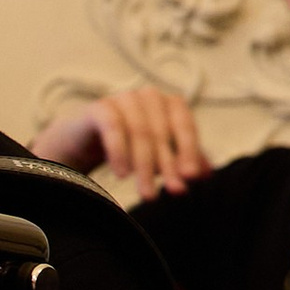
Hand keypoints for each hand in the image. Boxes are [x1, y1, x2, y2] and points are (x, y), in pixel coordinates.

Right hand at [27, 86, 211, 197]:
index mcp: (169, 104)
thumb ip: (183, 161)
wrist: (83, 142)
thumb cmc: (129, 146)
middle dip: (168, 165)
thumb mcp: (159, 156)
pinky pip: (113, 127)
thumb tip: (207, 174)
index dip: (189, 151)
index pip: (185, 125)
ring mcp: (123, 98)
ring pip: (140, 132)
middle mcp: (148, 96)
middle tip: (171, 193)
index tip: (190, 177)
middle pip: (162, 133)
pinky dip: (119, 152)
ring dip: (144, 165)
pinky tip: (122, 174)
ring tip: (146, 194)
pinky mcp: (99, 107)